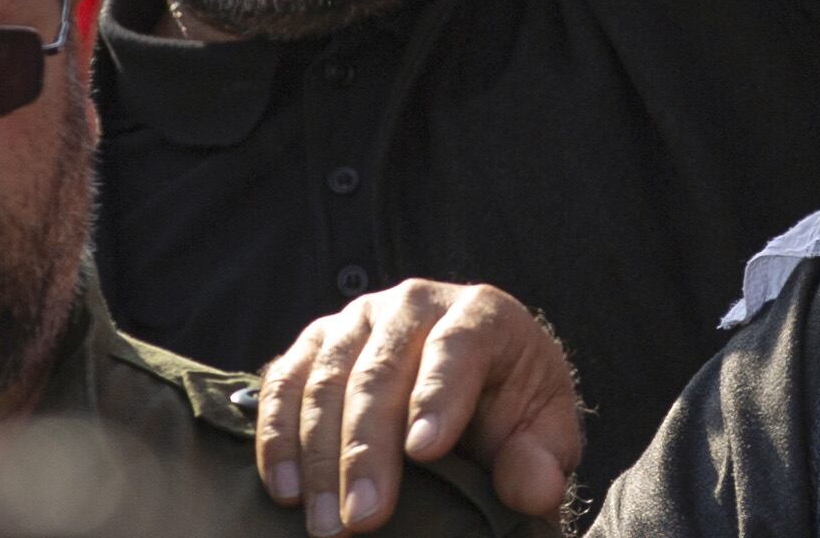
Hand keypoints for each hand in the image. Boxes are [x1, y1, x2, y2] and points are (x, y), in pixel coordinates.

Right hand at [255, 280, 579, 534]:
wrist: (472, 383)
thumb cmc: (510, 406)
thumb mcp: (542, 431)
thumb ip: (540, 458)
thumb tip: (533, 490)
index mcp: (483, 313)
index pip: (458, 345)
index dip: (439, 395)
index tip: (425, 452)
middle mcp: (415, 303)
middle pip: (382, 371)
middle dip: (367, 450)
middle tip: (364, 519)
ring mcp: (358, 319)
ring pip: (327, 380)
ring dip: (319, 457)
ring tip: (324, 523)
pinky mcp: (315, 343)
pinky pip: (284, 384)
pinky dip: (278, 438)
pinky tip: (285, 492)